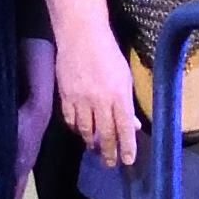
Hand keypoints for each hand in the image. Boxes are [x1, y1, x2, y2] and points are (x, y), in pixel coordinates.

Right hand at [55, 24, 143, 170]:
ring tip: (94, 148)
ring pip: (85, 130)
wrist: (81, 35)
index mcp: (119, 95)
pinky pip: (70, 120)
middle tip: (110, 163)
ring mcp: (80, 99)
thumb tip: (133, 125)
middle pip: (104, 134)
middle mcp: (100, 101)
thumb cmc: (108, 53)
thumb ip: (127, 103)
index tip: (127, 161)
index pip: (124, 128)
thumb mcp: (125, 77)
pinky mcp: (65, 95)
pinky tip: (80, 131)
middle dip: (108, 152)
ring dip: (91, 142)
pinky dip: (75, 128)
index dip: (126, 147)